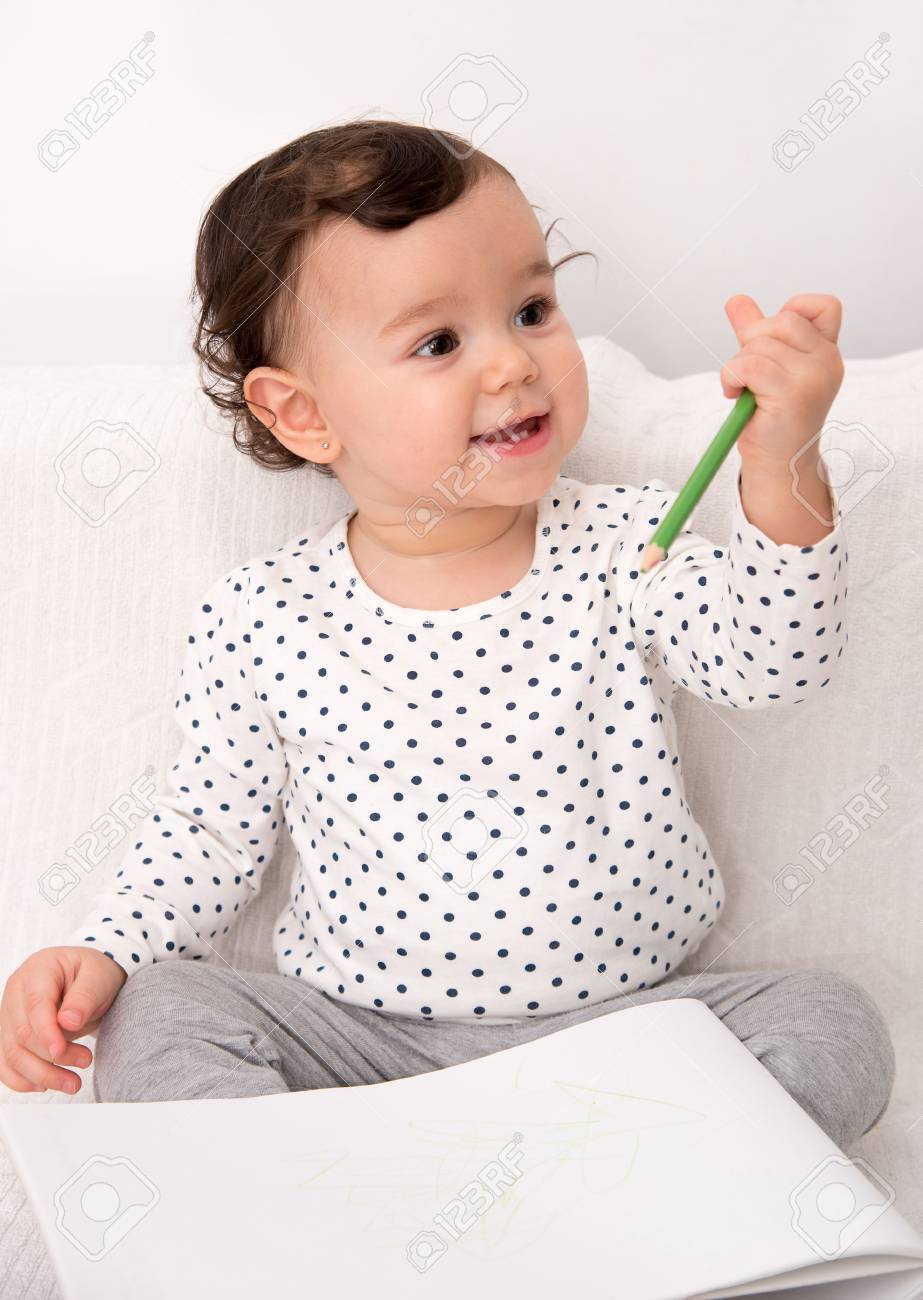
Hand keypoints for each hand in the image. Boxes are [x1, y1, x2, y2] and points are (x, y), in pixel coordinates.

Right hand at [0, 947, 127, 1094]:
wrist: (89, 981)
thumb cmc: (94, 975)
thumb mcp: (100, 978)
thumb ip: (85, 997)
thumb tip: (68, 1021)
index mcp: (39, 968)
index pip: (35, 1004)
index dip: (46, 1032)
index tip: (61, 1051)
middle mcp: (16, 990)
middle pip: (23, 1033)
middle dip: (52, 1057)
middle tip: (86, 1062)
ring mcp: (9, 1013)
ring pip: (12, 1053)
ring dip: (41, 1074)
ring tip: (73, 1083)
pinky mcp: (9, 1034)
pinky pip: (5, 1063)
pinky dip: (22, 1079)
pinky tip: (45, 1085)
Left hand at [720, 294, 844, 469]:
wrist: (778, 463)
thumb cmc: (772, 418)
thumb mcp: (766, 367)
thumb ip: (755, 333)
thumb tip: (736, 300)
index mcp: (826, 352)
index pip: (823, 306)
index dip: (791, 311)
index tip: (771, 340)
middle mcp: (827, 362)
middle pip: (781, 321)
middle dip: (752, 341)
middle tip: (749, 372)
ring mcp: (813, 378)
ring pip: (760, 344)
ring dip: (737, 366)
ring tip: (743, 389)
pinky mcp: (793, 394)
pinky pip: (748, 365)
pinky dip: (731, 377)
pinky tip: (735, 394)